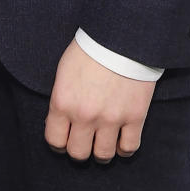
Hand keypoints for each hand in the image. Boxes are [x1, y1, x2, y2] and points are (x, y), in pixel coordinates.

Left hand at [44, 39, 154, 162]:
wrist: (121, 36)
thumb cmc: (89, 48)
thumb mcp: (64, 72)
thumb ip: (62, 99)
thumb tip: (61, 122)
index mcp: (63, 102)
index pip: (55, 141)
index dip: (59, 143)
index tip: (64, 140)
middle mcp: (85, 115)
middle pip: (78, 153)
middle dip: (80, 149)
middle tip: (84, 141)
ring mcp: (111, 118)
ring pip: (103, 155)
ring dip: (101, 152)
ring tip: (103, 143)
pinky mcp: (134, 117)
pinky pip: (129, 148)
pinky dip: (124, 149)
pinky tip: (121, 141)